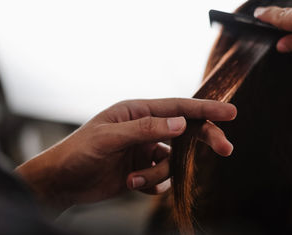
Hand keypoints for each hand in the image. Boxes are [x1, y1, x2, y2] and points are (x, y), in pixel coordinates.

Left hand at [15, 98, 236, 210]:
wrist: (62, 183)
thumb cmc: (79, 153)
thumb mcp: (110, 138)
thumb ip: (146, 129)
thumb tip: (181, 123)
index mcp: (138, 112)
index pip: (178, 108)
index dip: (205, 109)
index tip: (230, 112)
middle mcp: (145, 129)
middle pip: (185, 131)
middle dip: (204, 139)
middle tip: (226, 149)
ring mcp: (145, 150)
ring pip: (172, 160)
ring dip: (157, 173)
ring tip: (133, 179)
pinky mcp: (142, 169)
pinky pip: (162, 177)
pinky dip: (152, 183)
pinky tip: (132, 184)